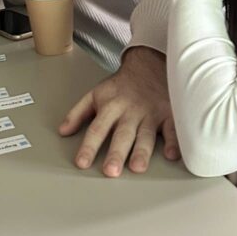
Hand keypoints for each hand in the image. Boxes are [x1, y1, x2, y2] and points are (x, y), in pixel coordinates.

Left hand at [58, 47, 179, 175]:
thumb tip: (62, 131)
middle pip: (122, 135)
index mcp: (110, 107)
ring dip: (142, 151)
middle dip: (116, 153)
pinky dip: (175, 141)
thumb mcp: (95, 94)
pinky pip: (173, 128)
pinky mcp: (169, 114)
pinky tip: (173, 154)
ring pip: (146, 135)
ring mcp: (151, 113)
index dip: (88, 146)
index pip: (97, 129)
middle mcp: (130, 112)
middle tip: (110, 171)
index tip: (82, 163)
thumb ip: (78, 113)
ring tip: (137, 167)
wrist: (149, 64)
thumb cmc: (121, 86)